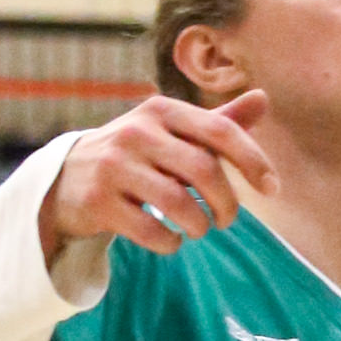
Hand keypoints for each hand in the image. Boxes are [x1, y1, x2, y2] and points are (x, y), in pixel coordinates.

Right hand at [39, 90, 277, 265]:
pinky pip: (150, 230)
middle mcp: (136, 132)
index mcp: (161, 110)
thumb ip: (218, 122)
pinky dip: (170, 243)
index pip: (220, 131)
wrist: (68, 177)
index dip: (253, 161)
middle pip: (203, 170)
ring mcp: (113, 166)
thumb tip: (263, 98)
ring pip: (178, 203)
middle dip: (226, 203)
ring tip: (198, 228)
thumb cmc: (138, 154)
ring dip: (199, 225)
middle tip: (226, 219)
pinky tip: (171, 239)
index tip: (273, 189)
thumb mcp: (173, 131)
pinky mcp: (97, 200)